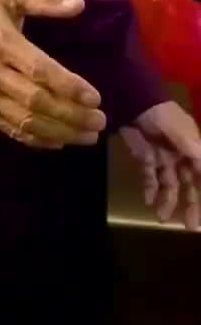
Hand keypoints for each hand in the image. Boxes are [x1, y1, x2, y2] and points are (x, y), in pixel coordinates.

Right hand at [0, 0, 106, 148]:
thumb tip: (79, 5)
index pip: (38, 70)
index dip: (69, 86)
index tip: (95, 98)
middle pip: (36, 101)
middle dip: (71, 115)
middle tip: (100, 121)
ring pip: (26, 121)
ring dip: (61, 132)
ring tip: (88, 136)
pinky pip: (12, 130)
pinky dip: (39, 140)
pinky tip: (61, 141)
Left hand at [121, 101, 200, 229]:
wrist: (131, 97)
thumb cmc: (159, 111)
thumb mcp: (178, 129)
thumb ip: (193, 149)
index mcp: (193, 147)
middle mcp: (181, 154)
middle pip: (189, 184)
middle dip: (190, 204)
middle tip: (190, 226)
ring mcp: (163, 156)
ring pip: (170, 184)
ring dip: (167, 201)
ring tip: (161, 218)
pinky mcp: (145, 157)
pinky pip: (150, 177)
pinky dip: (150, 190)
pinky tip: (148, 202)